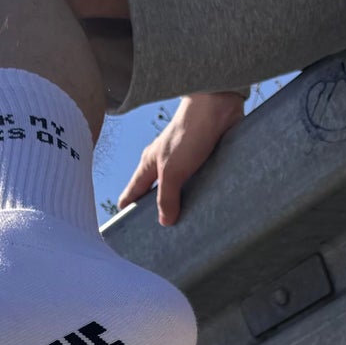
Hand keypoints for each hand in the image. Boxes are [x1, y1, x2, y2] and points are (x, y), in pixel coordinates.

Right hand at [118, 91, 244, 225]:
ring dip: (183, 206)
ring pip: (180, 190)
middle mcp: (164, 164)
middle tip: (163, 238)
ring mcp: (185, 162)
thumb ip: (167, 197)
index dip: (127, 212)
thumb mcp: (172, 170)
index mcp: (149, 165)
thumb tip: (165, 222)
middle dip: (157, 214)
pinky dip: (202, 195)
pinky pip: (200, 182)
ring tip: (188, 229)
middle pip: (155, 195)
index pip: (131, 194)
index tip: (128, 234)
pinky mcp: (204, 160)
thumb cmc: (189, 133)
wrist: (218, 106)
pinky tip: (209, 208)